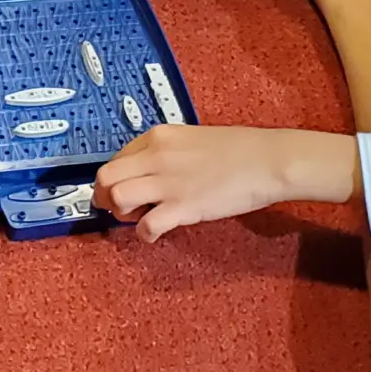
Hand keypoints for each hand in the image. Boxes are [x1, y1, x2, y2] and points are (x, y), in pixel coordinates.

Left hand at [94, 125, 354, 240]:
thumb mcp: (192, 139)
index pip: (116, 158)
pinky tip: (156, 234)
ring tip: (138, 218)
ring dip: (121, 214)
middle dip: (104, 196)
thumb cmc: (237, 150)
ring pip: (117, 198)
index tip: (121, 189)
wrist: (267, 160)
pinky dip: (145, 234)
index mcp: (158, 136)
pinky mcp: (182, 207)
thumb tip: (149, 171)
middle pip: (105, 177)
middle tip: (119, 208)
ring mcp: (168, 182)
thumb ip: (166, 152)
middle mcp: (156, 156)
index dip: (115, 178)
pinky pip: (146, 226)